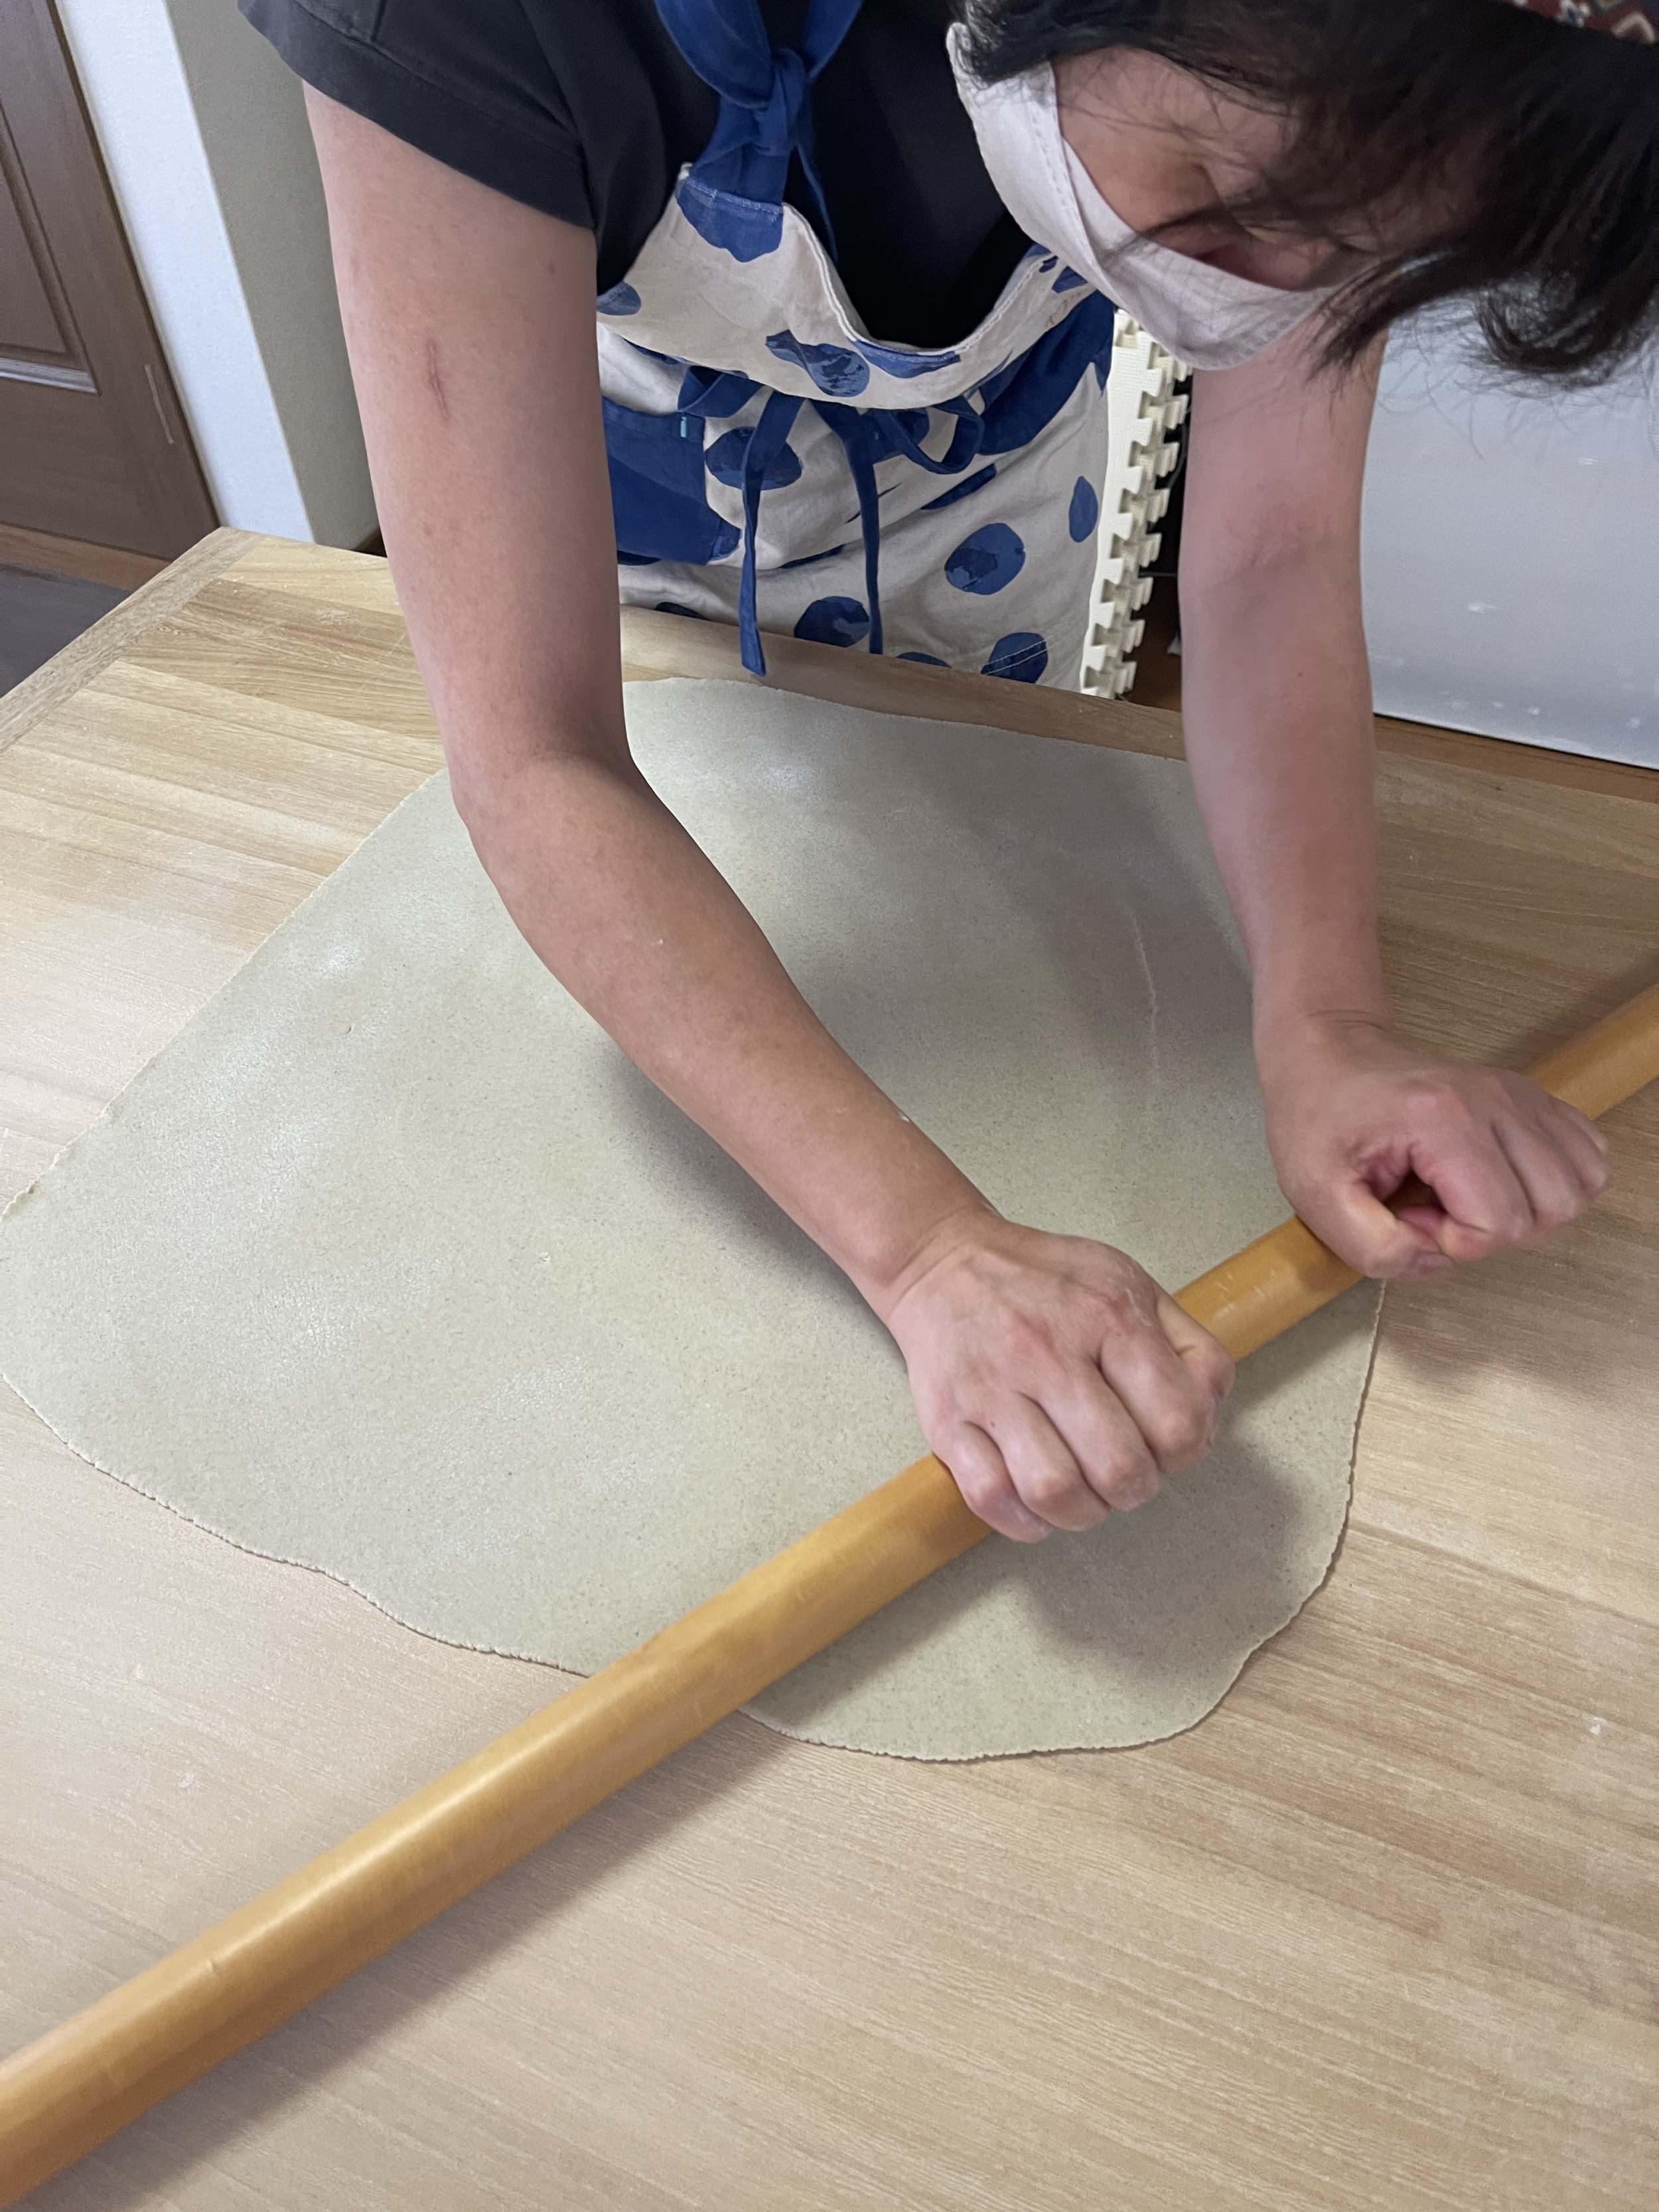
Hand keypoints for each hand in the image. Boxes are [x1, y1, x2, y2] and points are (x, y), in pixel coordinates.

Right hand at [873, 1211, 1234, 1542]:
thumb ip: (1189, 1347)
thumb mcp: (1133, 1285)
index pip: (1180, 1423)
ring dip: (1082, 1512)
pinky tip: (1034, 1501)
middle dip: (1134, 1489)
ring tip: (1082, 1492)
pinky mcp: (946, 1419)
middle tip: (1122, 1474)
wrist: (940, 1261)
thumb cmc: (1044, 1281)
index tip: (1165, 1446)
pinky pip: (989, 1496)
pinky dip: (1022, 1518)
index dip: (1185, 1453)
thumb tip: (1208, 1416)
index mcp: (1107, 1316)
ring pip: (1055, 1490)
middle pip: (1120, 1469)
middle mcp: (1048, 1351)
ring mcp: (991, 1388)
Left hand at [1259, 1015, 1610, 1280]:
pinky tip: (1498, 1180)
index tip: (1408, 1213)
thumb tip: (1436, 1260)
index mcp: (1441, 1119)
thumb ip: (1374, 1248)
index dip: (1453, 1241)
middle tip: (1433, 1207)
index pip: (1498, 1222)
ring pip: (1580, 1185)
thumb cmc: (1318, 1119)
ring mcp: (1521, 1095)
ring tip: (1463, 1194)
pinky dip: (1553, 1186)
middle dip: (1492, 1231)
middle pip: (1549, 1207)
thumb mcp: (1317, 1195)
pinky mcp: (1533, 1098)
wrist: (1328, 1057)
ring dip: (1526, 1211)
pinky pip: (1587, 1158)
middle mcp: (1495, 1100)